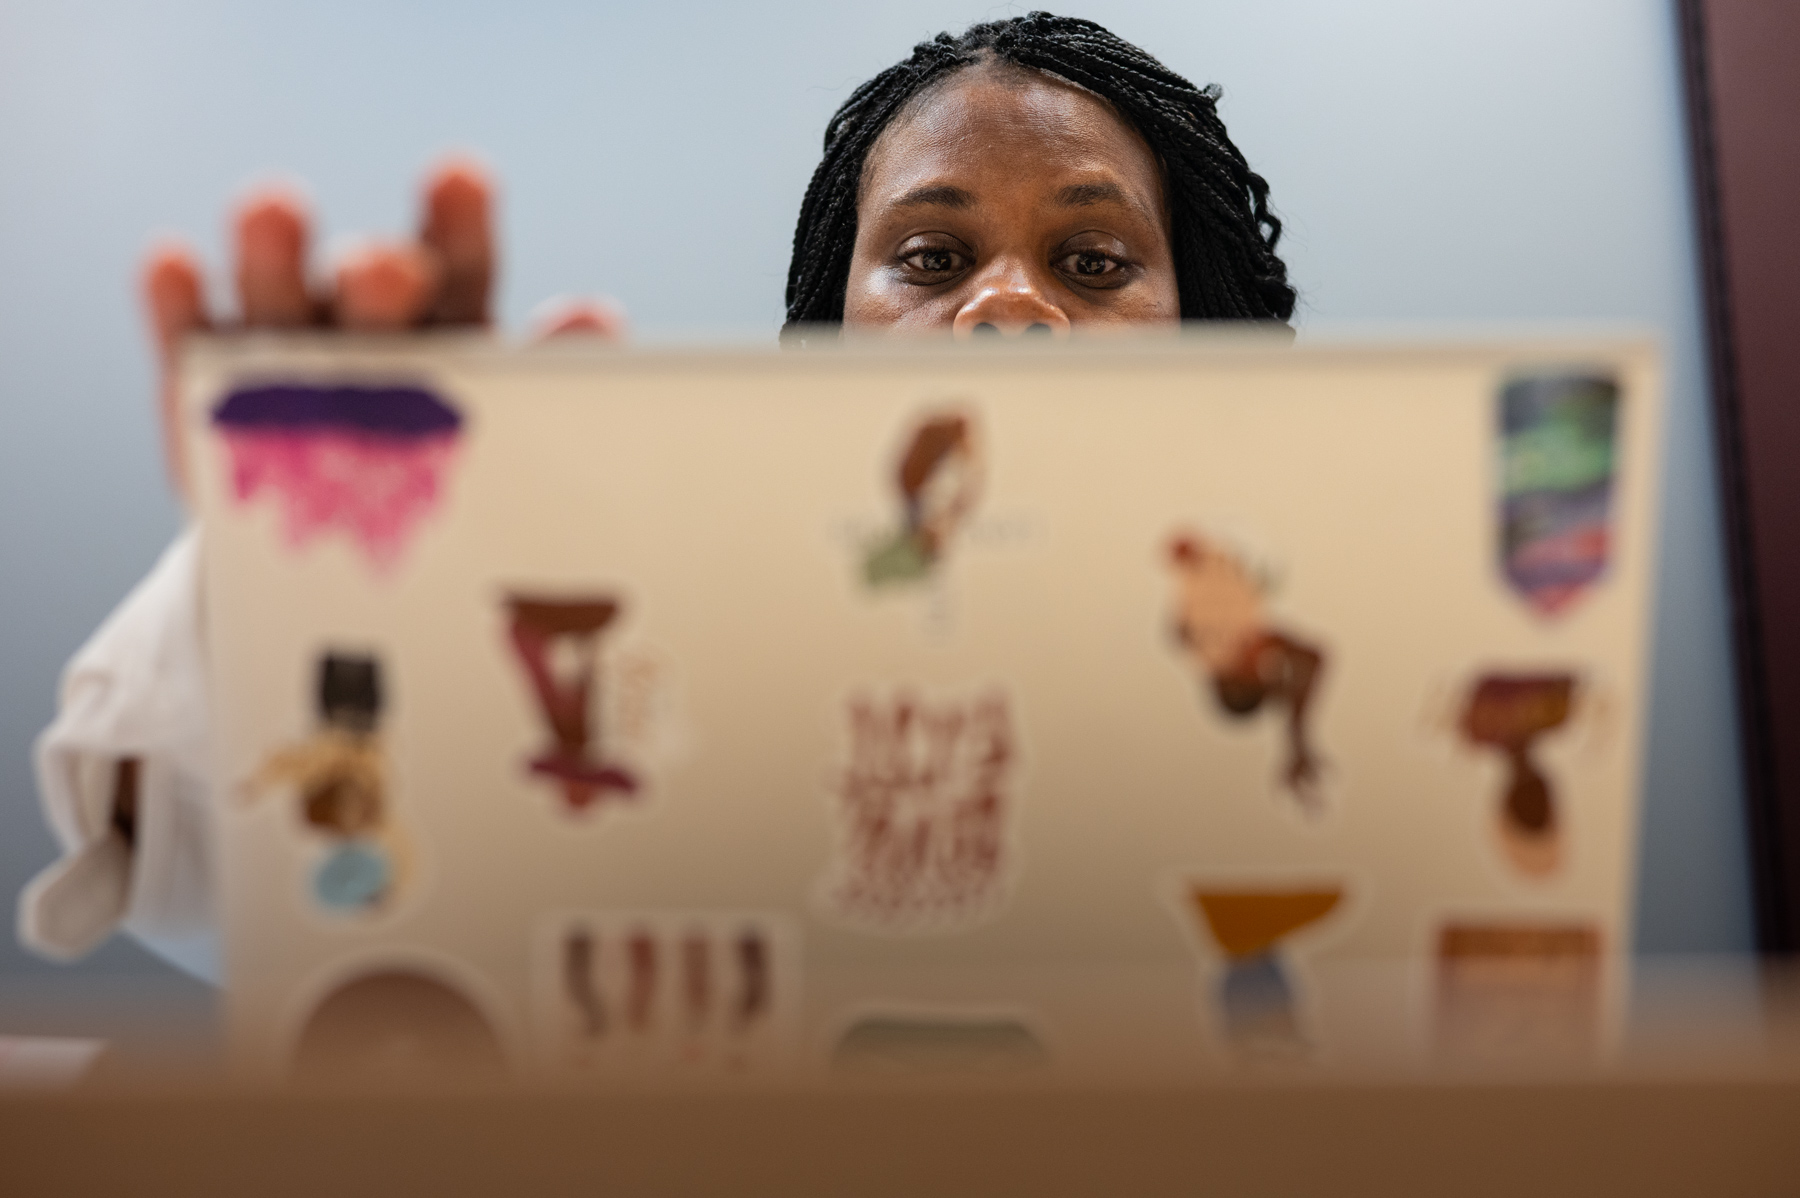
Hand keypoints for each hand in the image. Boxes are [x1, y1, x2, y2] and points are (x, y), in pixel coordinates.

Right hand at [142, 159, 625, 498]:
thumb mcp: (506, 448)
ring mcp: (284, 350)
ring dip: (278, 256)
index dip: (458, 221)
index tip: (459, 177)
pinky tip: (174, 265)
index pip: (461, 263)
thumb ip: (550, 384)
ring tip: (273, 209)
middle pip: (374, 282)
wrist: (352, 575)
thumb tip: (597, 319)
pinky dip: (183, 306)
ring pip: (280, 296)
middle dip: (380, 270)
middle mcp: (367, 320)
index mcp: (450, 324)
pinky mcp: (207, 394)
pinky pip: (193, 345)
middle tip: (387, 268)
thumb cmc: (448, 489)